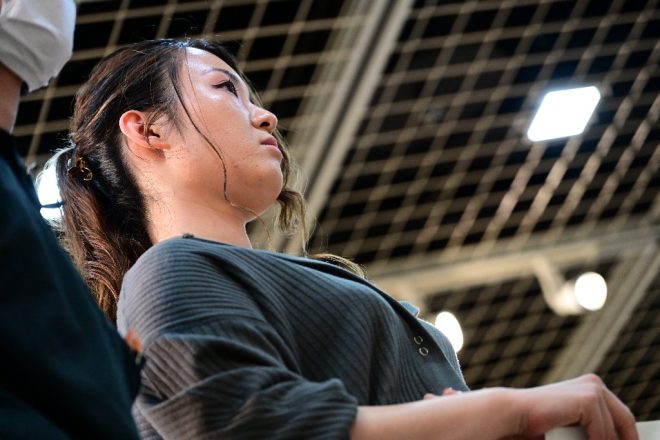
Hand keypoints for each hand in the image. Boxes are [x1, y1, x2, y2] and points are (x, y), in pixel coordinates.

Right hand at [516, 374, 636, 439]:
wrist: (513, 414)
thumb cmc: (538, 424)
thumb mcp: (573, 426)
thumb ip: (592, 428)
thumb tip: (611, 439)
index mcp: (590, 387)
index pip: (620, 416)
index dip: (625, 435)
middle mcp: (594, 383)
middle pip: (625, 420)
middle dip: (624, 439)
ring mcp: (592, 389)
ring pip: (611, 431)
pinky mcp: (588, 399)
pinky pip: (602, 433)